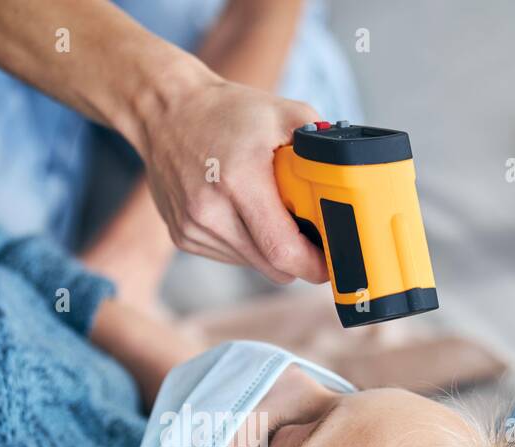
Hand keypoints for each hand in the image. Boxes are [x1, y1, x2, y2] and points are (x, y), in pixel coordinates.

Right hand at [133, 71, 328, 284]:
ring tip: (272, 214)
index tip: (333, 262)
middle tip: (315, 241)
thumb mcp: (282, 113)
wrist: (164, 111)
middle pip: (271, 267)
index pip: (282, 250)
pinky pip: (230, 256)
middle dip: (299, 261)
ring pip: (252, 264)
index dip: (314, 265)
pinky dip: (246, 244)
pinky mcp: (182, 237)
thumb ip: (321, 143)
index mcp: (238, 181)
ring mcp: (192, 228)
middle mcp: (209, 211)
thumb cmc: (226, 111)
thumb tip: (349, 178)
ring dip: (271, 251)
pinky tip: (242, 213)